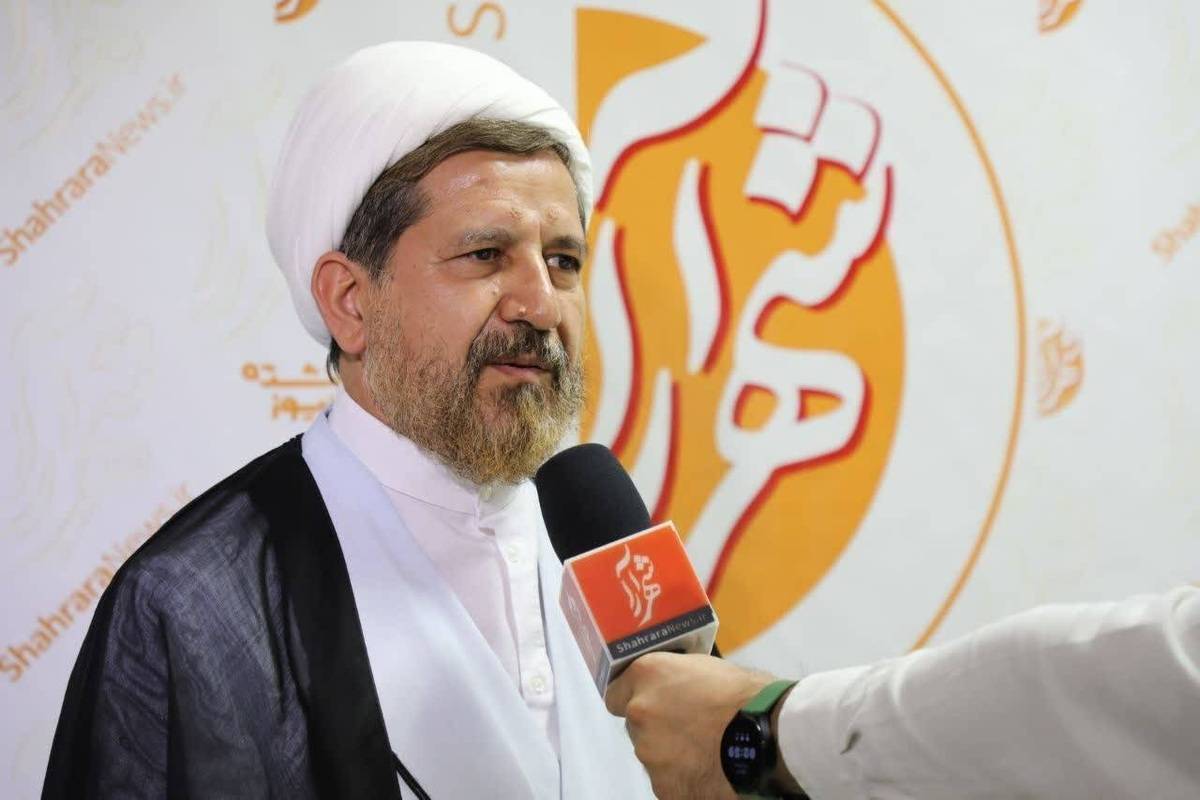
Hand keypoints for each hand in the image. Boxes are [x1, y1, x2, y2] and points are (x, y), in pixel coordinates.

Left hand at [605, 653, 774, 798]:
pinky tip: (710, 768)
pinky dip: (683, 777)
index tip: (652, 701)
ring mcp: (650, 752)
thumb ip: (681, 679)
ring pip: (652, 753)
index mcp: (648, 674)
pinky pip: (668, 780)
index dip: (634, 696)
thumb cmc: (748, 697)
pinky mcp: (664, 786)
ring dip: (670, 752)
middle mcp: (640, 711)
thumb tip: (679, 688)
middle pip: (636, 723)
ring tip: (707, 749)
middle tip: (689, 726)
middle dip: (657, 725)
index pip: (616, 690)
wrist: (770, 738)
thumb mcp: (709, 668)